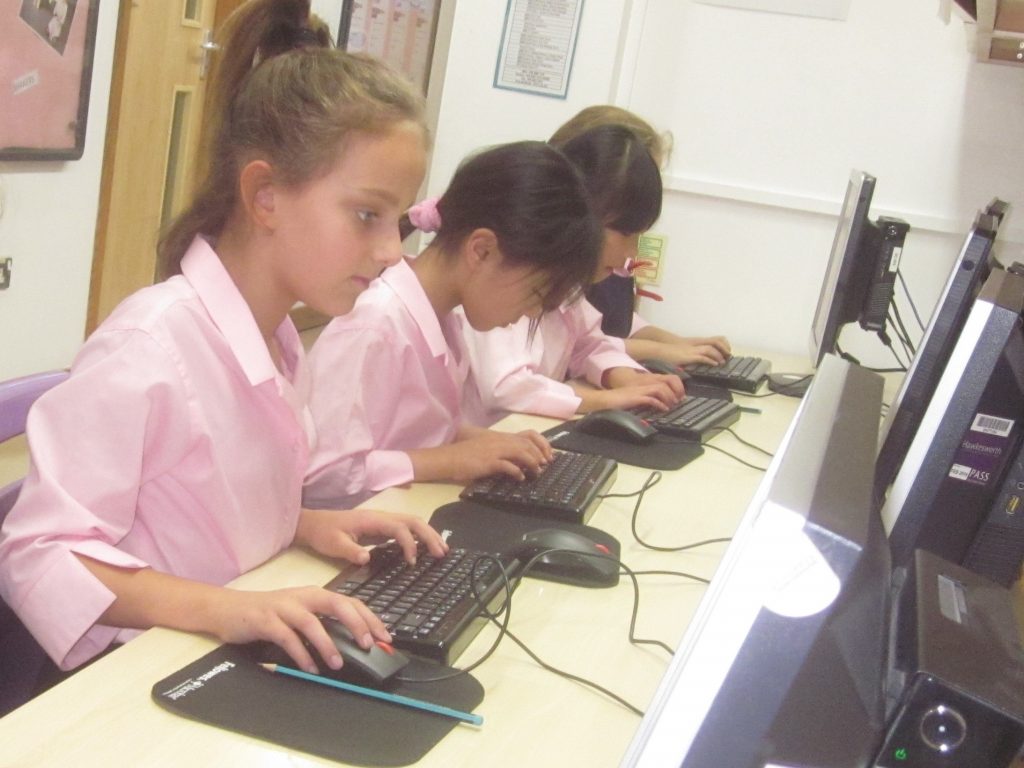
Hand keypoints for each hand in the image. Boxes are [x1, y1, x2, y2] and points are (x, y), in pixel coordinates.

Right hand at [208, 584, 390, 675]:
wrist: (227, 609)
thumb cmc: (267, 614)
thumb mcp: (299, 614)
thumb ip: (322, 624)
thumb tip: (351, 644)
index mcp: (315, 595)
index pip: (350, 601)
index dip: (369, 618)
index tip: (384, 636)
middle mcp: (303, 597)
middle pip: (337, 604)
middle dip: (356, 623)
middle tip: (367, 644)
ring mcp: (284, 607)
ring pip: (312, 622)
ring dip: (327, 644)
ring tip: (337, 663)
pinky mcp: (266, 620)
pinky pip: (287, 637)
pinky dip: (300, 654)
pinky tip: (309, 667)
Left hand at [295, 507, 447, 564]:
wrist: (314, 524)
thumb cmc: (324, 533)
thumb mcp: (333, 544)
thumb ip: (350, 551)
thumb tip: (367, 559)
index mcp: (372, 520)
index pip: (399, 528)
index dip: (409, 543)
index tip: (412, 562)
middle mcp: (381, 517)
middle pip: (413, 521)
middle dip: (430, 535)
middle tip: (441, 553)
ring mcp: (383, 522)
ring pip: (412, 523)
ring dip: (428, 534)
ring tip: (442, 550)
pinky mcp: (382, 528)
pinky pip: (406, 529)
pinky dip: (419, 537)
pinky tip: (426, 548)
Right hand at [423, 429, 552, 484]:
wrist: (447, 458)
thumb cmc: (464, 454)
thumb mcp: (485, 448)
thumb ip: (501, 451)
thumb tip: (517, 462)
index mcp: (500, 437)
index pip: (528, 435)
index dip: (542, 444)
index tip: (548, 455)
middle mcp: (499, 440)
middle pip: (527, 444)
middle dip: (540, 455)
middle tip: (546, 466)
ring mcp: (494, 450)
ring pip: (521, 452)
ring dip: (532, 463)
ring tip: (536, 473)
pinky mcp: (488, 461)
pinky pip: (508, 466)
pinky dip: (517, 472)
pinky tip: (520, 478)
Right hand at [579, 383, 680, 413]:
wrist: (604, 400)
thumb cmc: (617, 401)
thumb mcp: (634, 399)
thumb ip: (644, 399)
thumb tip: (655, 405)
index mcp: (642, 385)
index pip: (661, 381)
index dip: (671, 388)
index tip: (677, 396)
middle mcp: (642, 386)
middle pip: (663, 384)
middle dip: (673, 392)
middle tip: (678, 401)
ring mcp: (639, 391)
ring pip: (659, 389)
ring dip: (668, 397)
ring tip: (672, 405)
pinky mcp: (635, 398)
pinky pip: (651, 399)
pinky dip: (659, 404)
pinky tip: (663, 409)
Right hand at [667, 336, 731, 365]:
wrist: (661, 350)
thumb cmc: (670, 353)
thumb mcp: (684, 354)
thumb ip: (692, 357)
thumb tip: (699, 363)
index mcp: (696, 343)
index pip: (713, 340)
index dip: (722, 344)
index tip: (726, 352)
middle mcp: (695, 345)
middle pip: (715, 342)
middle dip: (723, 349)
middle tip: (728, 356)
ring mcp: (692, 350)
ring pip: (710, 350)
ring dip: (718, 356)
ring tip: (722, 362)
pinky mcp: (689, 356)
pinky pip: (702, 357)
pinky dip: (710, 360)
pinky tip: (714, 364)